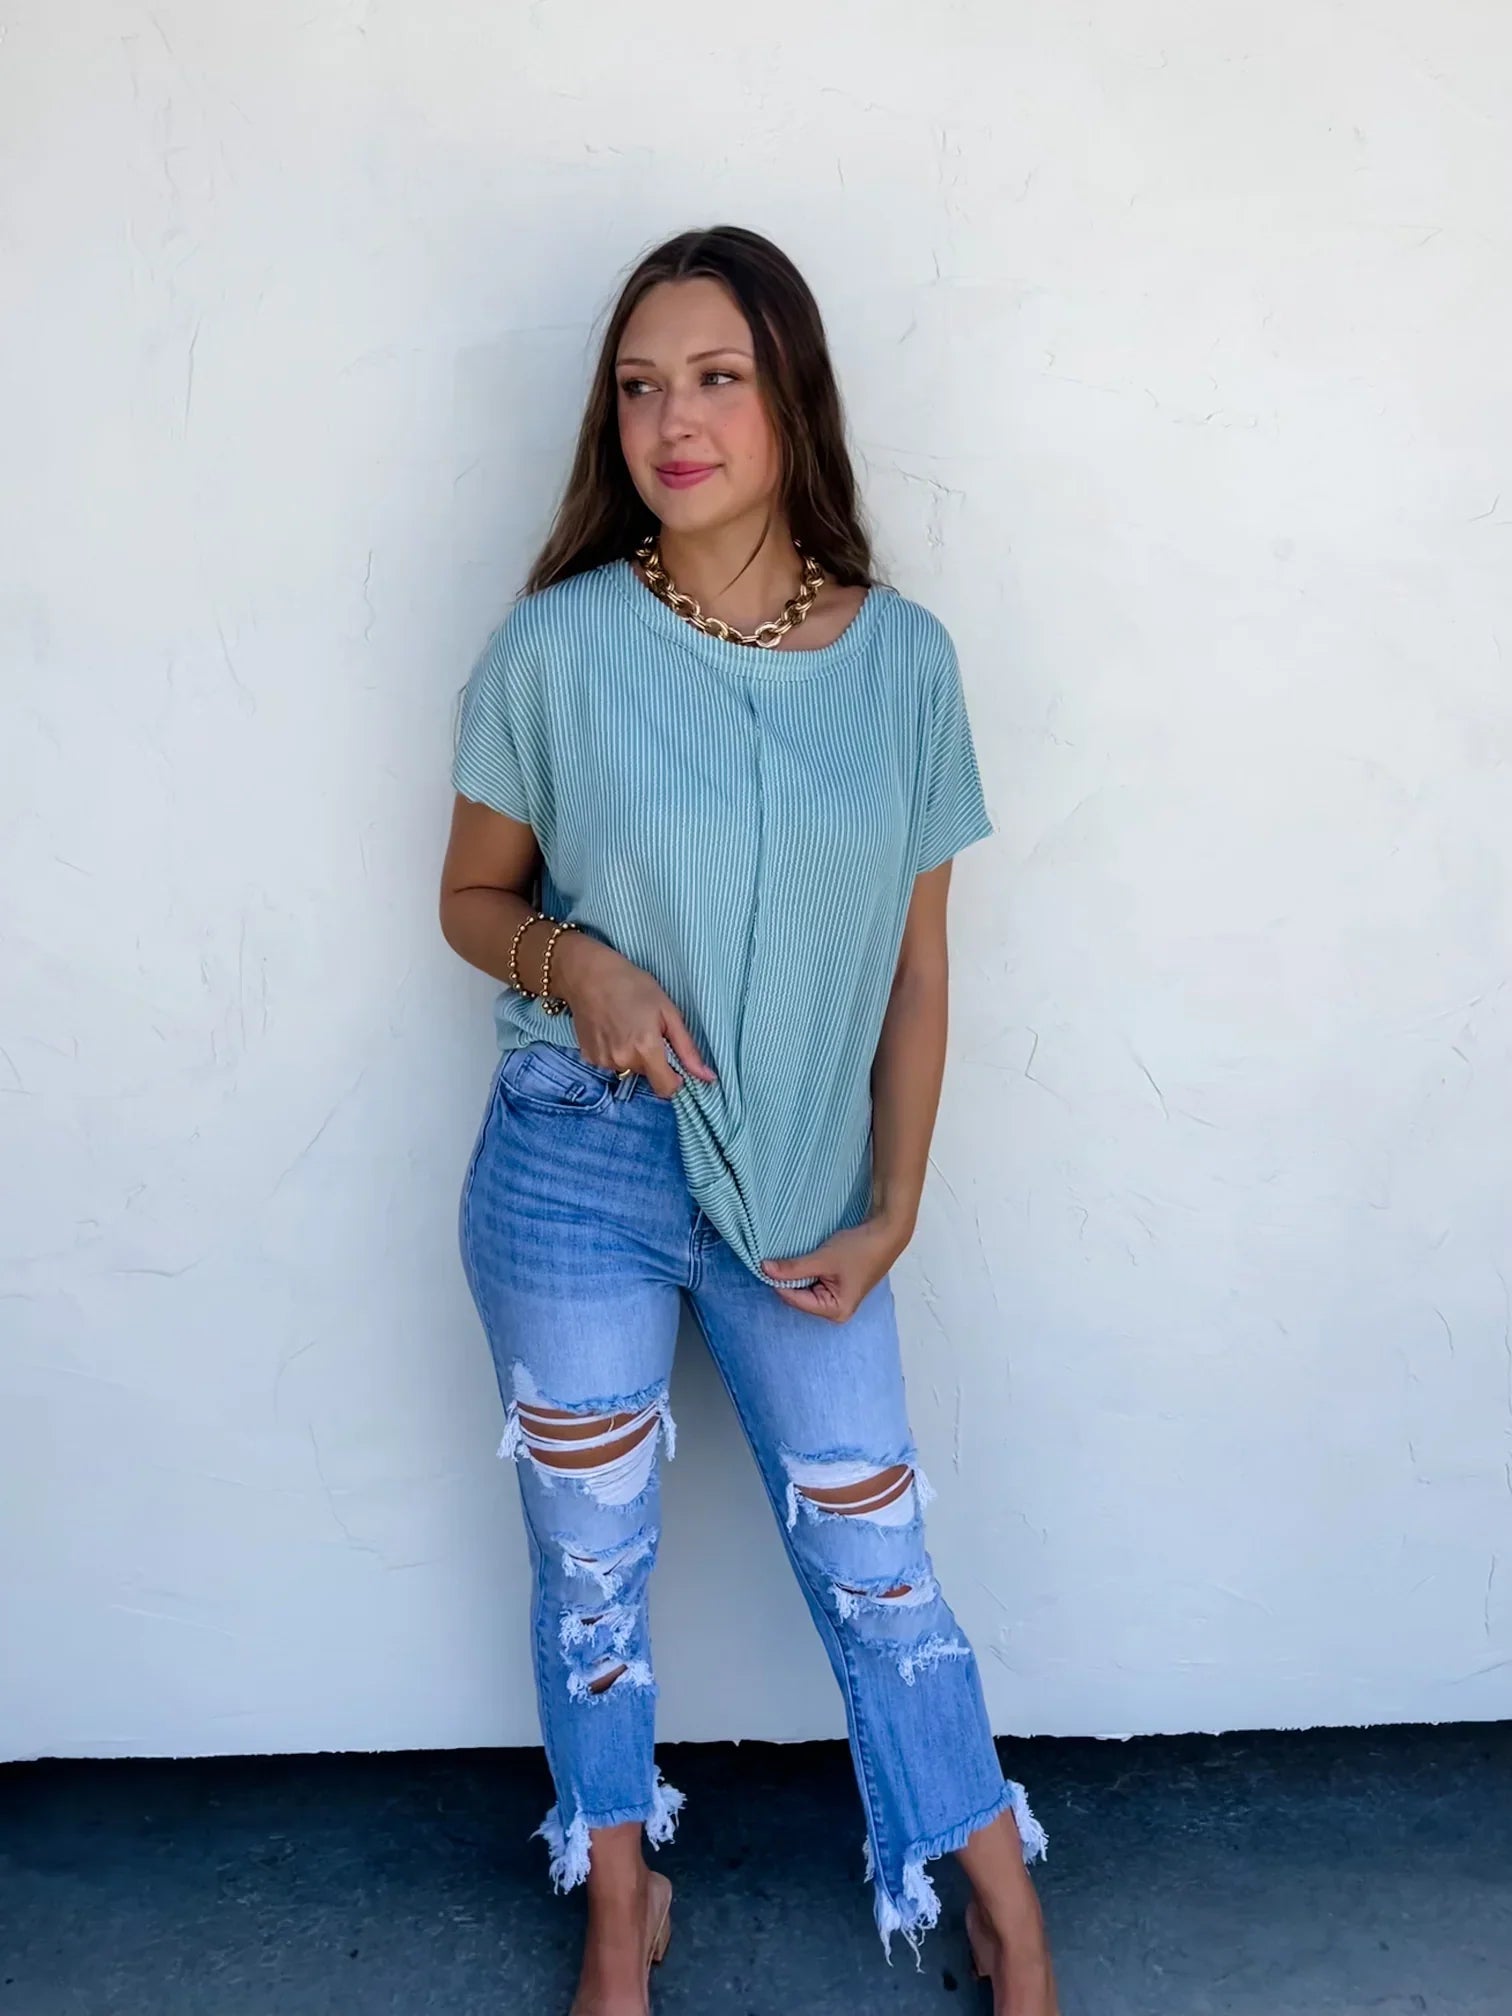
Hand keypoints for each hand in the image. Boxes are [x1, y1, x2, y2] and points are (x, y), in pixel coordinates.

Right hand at [553, 932, 715, 1100]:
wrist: (588, 975)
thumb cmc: (632, 985)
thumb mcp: (668, 1011)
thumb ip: (687, 1048)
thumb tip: (708, 1077)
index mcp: (646, 1049)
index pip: (666, 1089)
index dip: (674, 1079)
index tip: (673, 1062)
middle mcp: (623, 1060)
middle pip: (648, 1075)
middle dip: (652, 1059)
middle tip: (646, 1029)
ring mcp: (603, 1060)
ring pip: (628, 1069)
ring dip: (632, 1055)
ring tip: (626, 1026)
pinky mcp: (589, 1057)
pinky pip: (611, 1063)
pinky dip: (615, 1052)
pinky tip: (611, 1029)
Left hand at [761, 1215, 909, 1322]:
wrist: (886, 1232)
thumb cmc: (860, 1249)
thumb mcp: (823, 1258)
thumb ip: (792, 1268)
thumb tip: (764, 1269)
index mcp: (835, 1311)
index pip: (794, 1300)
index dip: (779, 1282)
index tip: (766, 1263)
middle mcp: (836, 1311)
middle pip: (799, 1297)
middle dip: (789, 1279)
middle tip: (779, 1259)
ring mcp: (837, 1299)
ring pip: (805, 1288)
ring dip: (798, 1274)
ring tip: (796, 1257)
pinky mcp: (838, 1287)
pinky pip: (813, 1282)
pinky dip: (807, 1271)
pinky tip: (808, 1259)